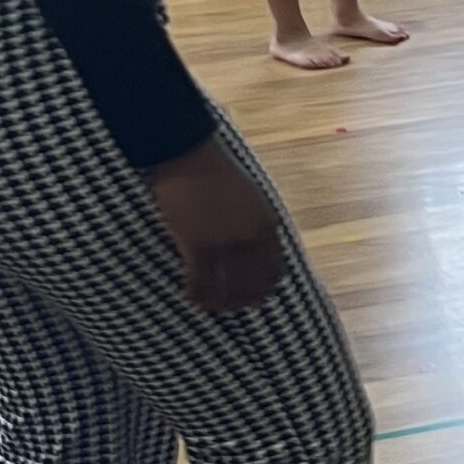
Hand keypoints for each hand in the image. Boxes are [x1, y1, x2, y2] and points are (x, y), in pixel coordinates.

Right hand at [150, 137, 284, 313]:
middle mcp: (249, 238)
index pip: (274, 271)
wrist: (189, 153)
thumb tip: (254, 249)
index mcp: (267, 225)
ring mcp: (223, 242)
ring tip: (209, 306)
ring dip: (217, 302)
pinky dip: (196, 294)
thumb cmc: (217, 172)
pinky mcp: (196, 243)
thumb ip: (254, 224)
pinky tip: (191, 296)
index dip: (263, 289)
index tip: (254, 298)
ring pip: (224, 289)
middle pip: (251, 285)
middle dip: (241, 301)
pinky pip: (199, 281)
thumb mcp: (250, 198)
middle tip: (229, 309)